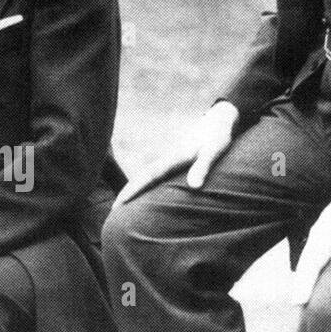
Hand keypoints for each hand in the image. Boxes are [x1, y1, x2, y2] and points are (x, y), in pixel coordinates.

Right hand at [116, 101, 237, 204]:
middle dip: (127, 192)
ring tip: (121, 205)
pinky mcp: (174, 162)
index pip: (148, 176)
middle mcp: (167, 159)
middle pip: (142, 177)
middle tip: (113, 210)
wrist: (217, 121)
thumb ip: (203, 167)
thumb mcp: (213, 152)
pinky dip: (145, 184)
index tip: (120, 202)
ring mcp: (169, 160)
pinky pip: (155, 175)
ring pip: (146, 176)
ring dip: (134, 189)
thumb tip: (194, 187)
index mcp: (173, 158)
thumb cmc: (217, 138)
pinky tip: (143, 193)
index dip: (134, 190)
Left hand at [290, 165, 330, 303]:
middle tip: (299, 302)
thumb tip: (316, 266)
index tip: (295, 302)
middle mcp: (328, 232)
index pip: (306, 261)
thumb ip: (323, 243)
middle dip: (306, 281)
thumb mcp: (329, 224)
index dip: (300, 281)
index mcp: (318, 233)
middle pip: (314, 259)